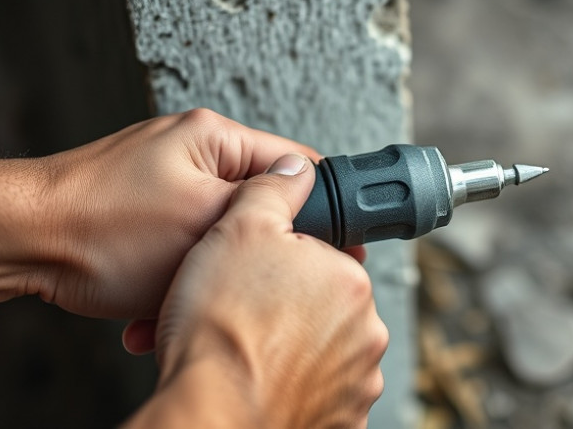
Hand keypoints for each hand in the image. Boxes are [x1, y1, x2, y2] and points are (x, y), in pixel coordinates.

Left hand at [37, 108, 362, 319]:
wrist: (19, 243)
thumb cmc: (100, 228)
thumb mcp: (202, 219)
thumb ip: (263, 202)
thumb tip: (310, 184)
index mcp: (214, 138)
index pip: (294, 165)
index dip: (318, 209)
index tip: (334, 247)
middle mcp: (192, 153)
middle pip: (253, 207)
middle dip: (245, 255)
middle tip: (244, 285)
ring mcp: (165, 183)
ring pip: (216, 236)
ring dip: (204, 276)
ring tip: (177, 301)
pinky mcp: (142, 213)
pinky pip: (180, 247)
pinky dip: (173, 280)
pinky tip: (149, 304)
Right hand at [125, 154, 386, 427]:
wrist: (207, 413)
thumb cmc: (221, 330)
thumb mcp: (237, 229)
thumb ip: (274, 191)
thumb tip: (296, 169)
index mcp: (351, 282)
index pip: (323, 258)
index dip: (281, 260)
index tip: (255, 274)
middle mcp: (365, 335)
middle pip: (319, 307)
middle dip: (282, 306)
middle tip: (237, 310)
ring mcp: (355, 385)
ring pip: (313, 353)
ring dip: (281, 348)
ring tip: (236, 347)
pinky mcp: (337, 424)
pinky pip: (310, 394)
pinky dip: (284, 388)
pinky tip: (250, 379)